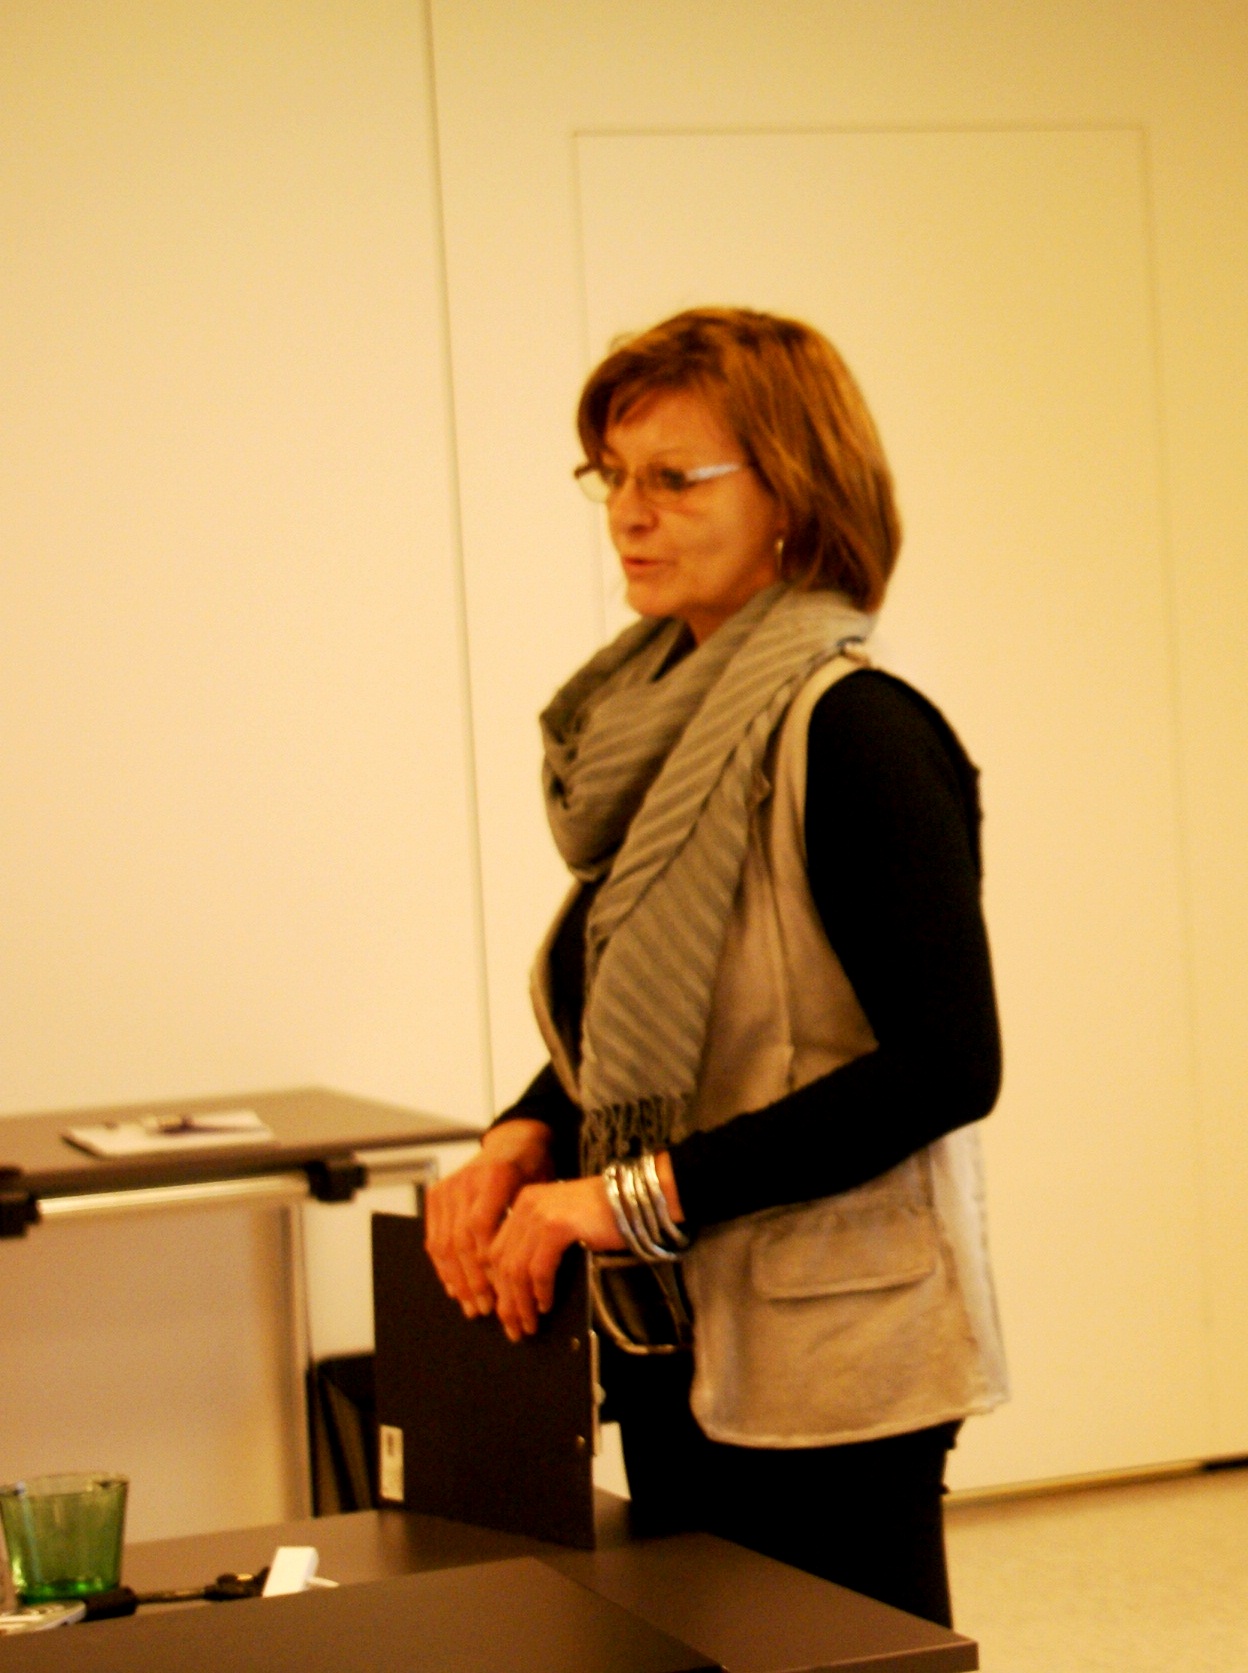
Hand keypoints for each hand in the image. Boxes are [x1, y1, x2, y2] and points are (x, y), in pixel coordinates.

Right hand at [424, 1120, 553, 1318]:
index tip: (498, 1294)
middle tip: (483, 1308)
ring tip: (469, 1305)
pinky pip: (434, 1236)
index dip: (485, 1266)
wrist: (514, 1140)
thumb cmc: (533, 1168)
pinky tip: (453, 1286)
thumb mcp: (540, 1189)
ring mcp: (448, 1187)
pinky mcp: (437, 1194)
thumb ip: (526, 1223)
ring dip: (456, 1279)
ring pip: (444, 1243)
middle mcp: (466, 1181)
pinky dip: (442, 1265)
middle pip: (460, 1240)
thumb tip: (524, 1274)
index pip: (480, 1229)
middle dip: (471, 1280)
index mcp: (495, 1176)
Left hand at [486, 1175, 623, 1342]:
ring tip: (528, 1324)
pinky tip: (545, 1305)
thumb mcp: (558, 1224)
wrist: (633, 1199)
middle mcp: (526, 1204)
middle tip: (513, 1327)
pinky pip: (539, 1268)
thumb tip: (517, 1287)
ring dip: (521, 1302)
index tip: (501, 1310)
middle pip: (501, 1262)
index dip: (494, 1285)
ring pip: (517, 1269)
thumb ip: (535, 1243)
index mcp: (522, 1202)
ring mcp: (540, 1213)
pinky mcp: (557, 1225)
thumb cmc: (600, 1216)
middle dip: (506, 1300)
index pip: (494, 1250)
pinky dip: (541, 1291)